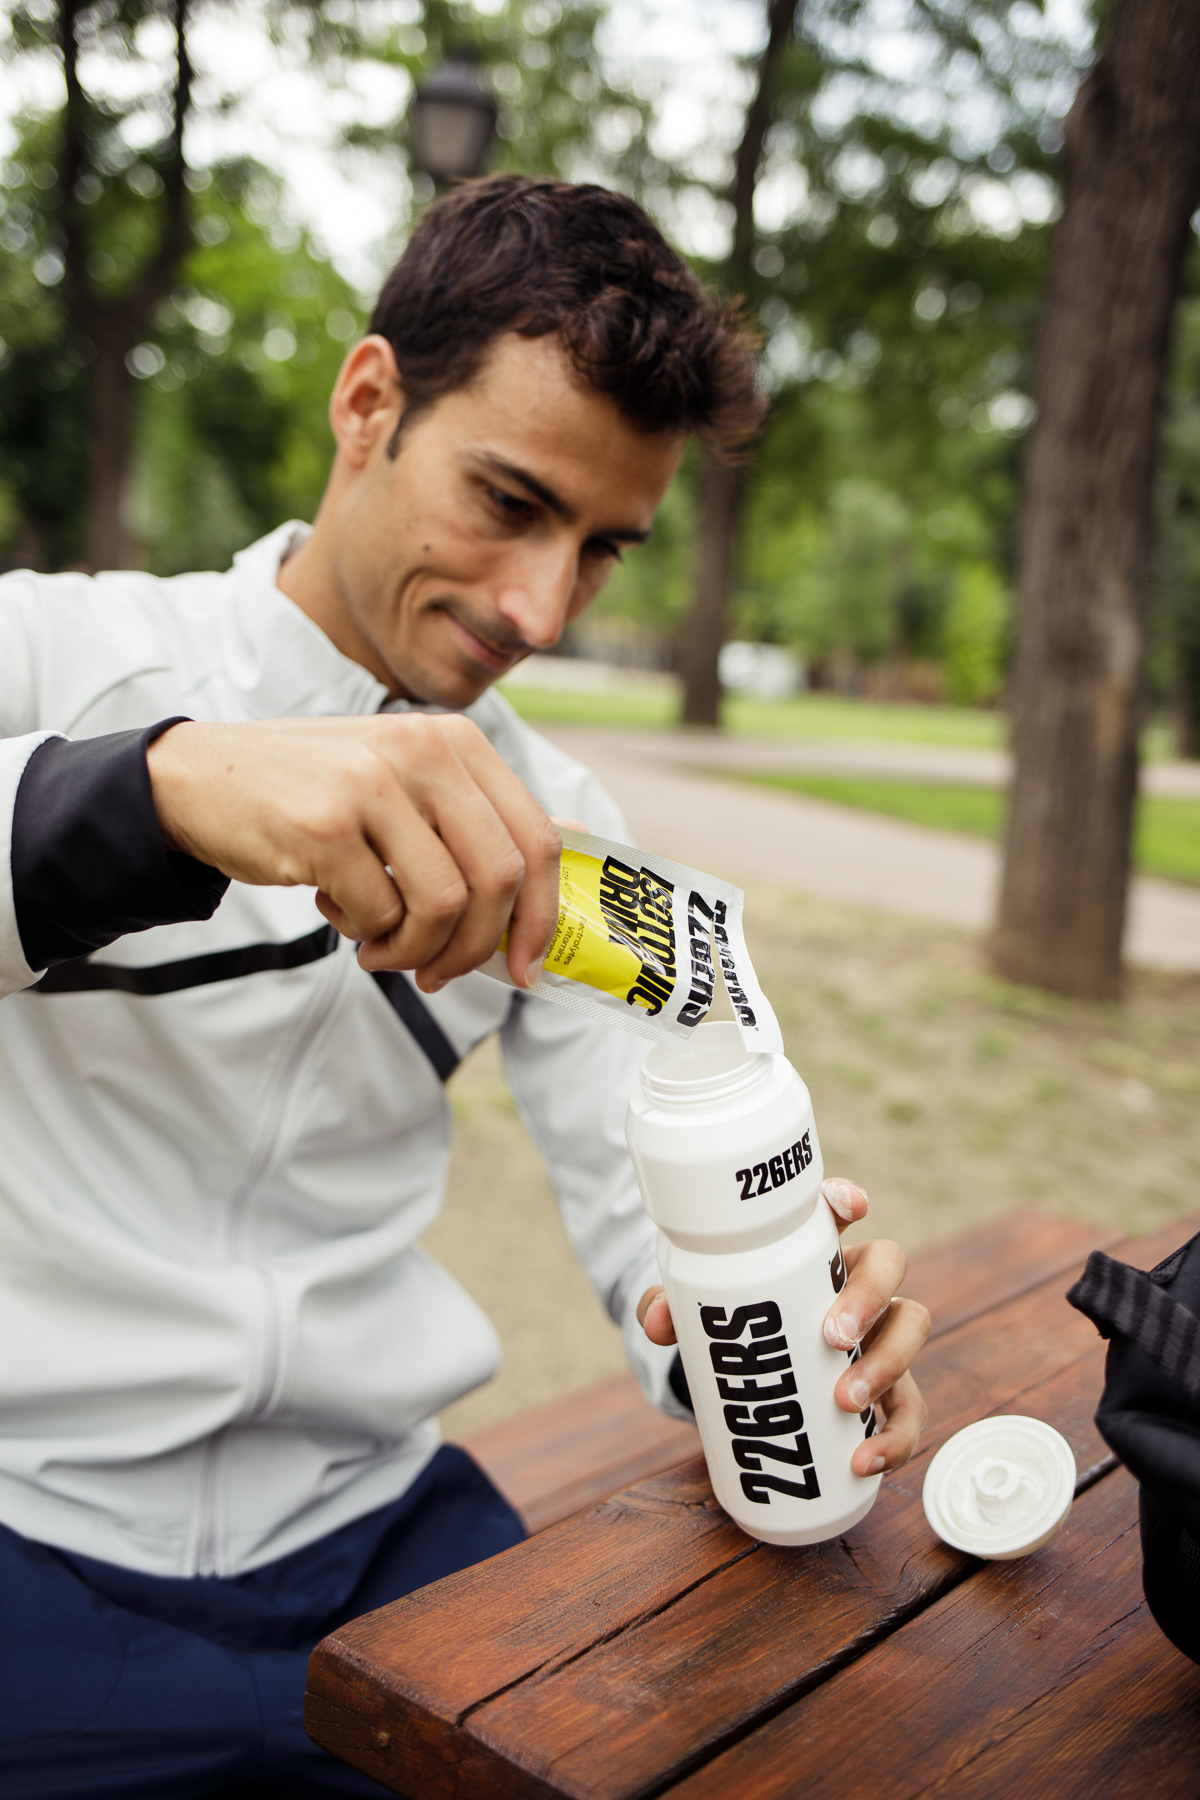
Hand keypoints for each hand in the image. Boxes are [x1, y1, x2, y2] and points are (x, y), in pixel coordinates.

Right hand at [145, 714, 562, 992]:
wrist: (199, 778)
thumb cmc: (318, 794)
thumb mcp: (408, 783)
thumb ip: (482, 813)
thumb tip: (578, 837)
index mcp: (456, 742)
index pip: (534, 838)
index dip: (541, 916)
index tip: (525, 968)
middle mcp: (422, 752)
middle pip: (497, 879)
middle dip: (476, 948)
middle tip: (439, 973)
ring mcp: (373, 785)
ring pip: (443, 905)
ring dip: (416, 950)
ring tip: (382, 948)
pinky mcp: (324, 826)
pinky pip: (379, 914)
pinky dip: (366, 935)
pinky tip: (338, 914)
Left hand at [637, 1175, 929, 1478]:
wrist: (750, 1385)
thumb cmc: (735, 1330)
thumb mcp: (699, 1318)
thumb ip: (672, 1311)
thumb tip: (655, 1322)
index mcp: (815, 1251)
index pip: (837, 1211)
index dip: (847, 1200)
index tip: (850, 1207)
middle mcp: (857, 1284)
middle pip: (889, 1264)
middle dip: (869, 1296)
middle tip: (832, 1336)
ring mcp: (879, 1335)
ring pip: (911, 1327)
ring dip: (889, 1362)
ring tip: (846, 1400)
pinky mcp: (889, 1390)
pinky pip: (910, 1409)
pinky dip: (895, 1438)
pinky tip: (864, 1462)